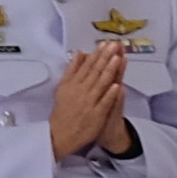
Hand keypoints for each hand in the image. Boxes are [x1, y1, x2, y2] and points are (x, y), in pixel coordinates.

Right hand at [48, 42, 129, 158]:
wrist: (60, 133)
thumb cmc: (63, 110)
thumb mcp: (63, 86)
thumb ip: (72, 69)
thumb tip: (80, 54)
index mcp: (73, 83)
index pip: (87, 65)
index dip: (97, 54)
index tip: (105, 43)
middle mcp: (81, 91)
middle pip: (95, 71)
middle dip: (105, 57)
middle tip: (114, 45)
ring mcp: (89, 102)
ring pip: (101, 84)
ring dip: (109, 71)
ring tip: (117, 59)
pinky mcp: (96, 115)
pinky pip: (104, 103)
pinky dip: (110, 94)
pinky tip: (116, 86)